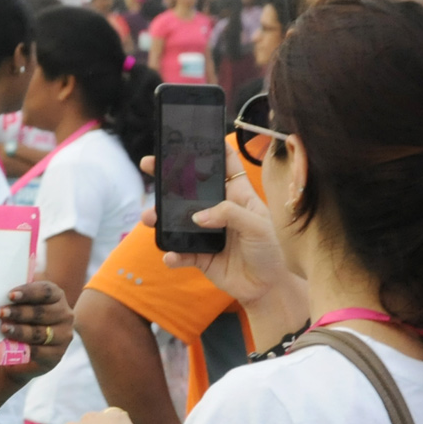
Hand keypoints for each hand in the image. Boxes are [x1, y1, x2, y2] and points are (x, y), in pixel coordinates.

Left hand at [0, 281, 72, 384]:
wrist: (29, 343)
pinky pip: (40, 352)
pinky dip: (25, 349)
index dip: (28, 293)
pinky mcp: (57, 354)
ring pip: (40, 333)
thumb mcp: (23, 301)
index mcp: (57, 296)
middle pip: (42, 312)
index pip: (45, 292)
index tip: (10, 295)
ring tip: (4, 328)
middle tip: (1, 313)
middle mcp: (64, 315)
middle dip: (20, 313)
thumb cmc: (23, 316)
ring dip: (20, 331)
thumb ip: (16, 296)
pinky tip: (12, 346)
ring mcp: (63, 335)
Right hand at [141, 141, 288, 305]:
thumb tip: (198, 216)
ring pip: (177, 221)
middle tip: (149, 165)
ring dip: (160, 218)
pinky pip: (180, 253)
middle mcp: (218, 211)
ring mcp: (207, 233)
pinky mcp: (200, 257)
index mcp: (237, 195)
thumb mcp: (258, 225)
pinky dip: (172, 254)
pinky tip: (170, 255)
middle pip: (189, 189)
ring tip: (150, 218)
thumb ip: (229, 214)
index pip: (223, 165)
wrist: (270, 287)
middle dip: (168, 176)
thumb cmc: (273, 250)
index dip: (209, 149)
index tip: (191, 136)